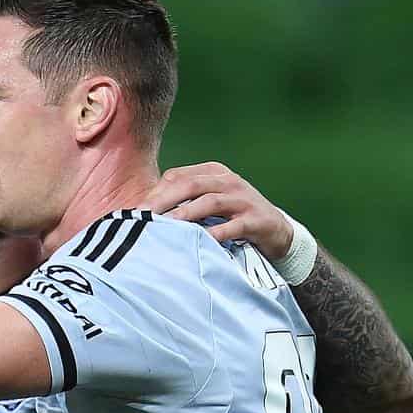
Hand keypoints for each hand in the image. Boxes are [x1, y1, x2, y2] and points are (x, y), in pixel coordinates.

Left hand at [143, 161, 293, 259]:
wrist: (276, 231)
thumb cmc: (233, 217)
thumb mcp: (209, 203)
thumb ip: (182, 202)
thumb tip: (144, 213)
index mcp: (213, 172)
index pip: (177, 176)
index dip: (155, 192)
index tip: (135, 210)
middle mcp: (228, 181)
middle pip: (190, 185)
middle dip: (163, 200)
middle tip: (143, 216)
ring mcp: (244, 199)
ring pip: (210, 201)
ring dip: (186, 213)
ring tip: (166, 226)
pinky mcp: (256, 219)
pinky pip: (233, 225)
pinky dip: (217, 232)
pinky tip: (201, 240)